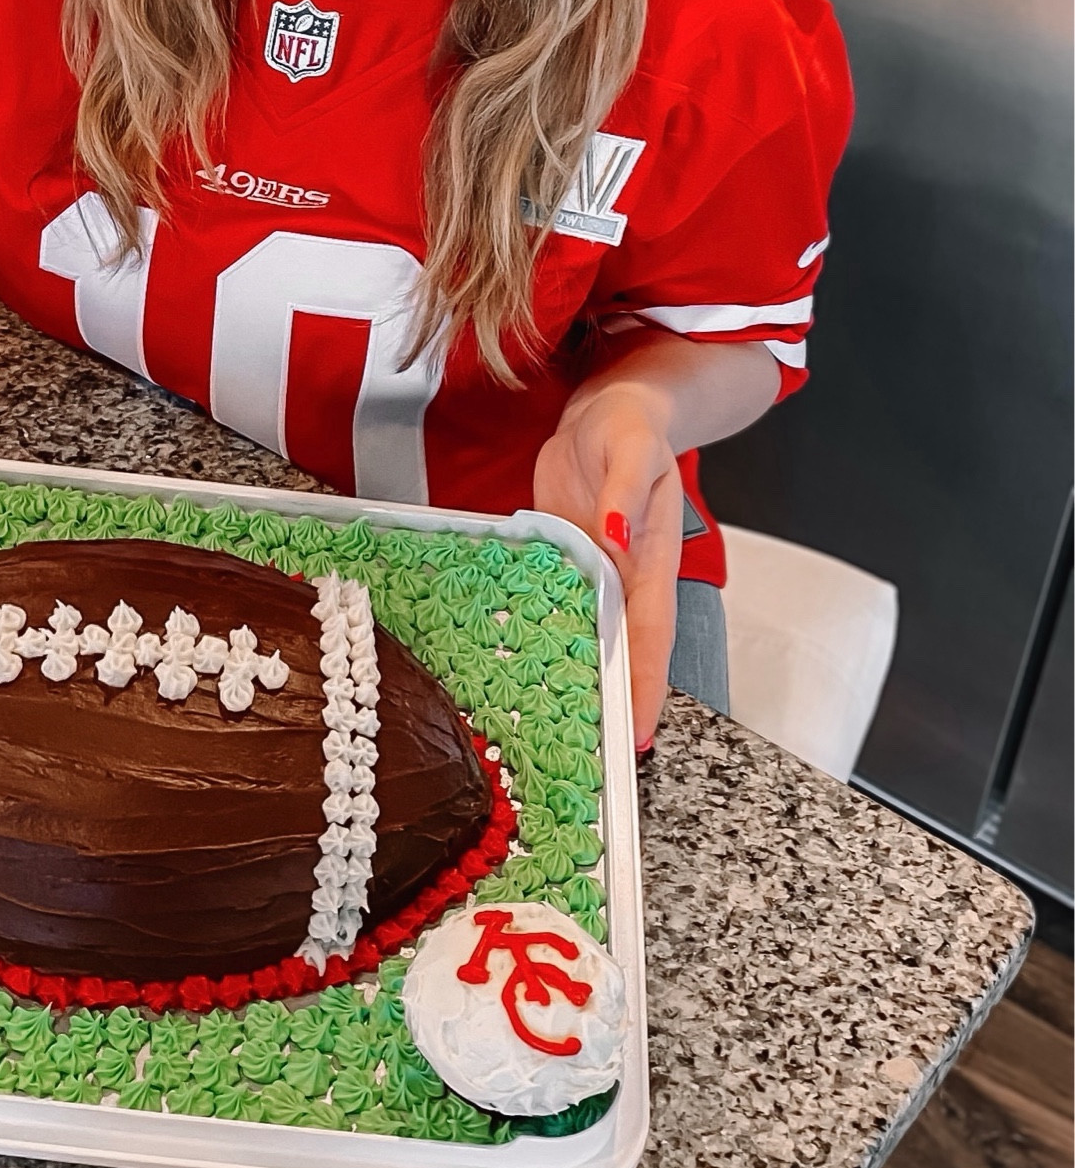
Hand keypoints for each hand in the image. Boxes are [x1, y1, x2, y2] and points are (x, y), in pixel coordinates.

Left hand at [534, 378, 682, 749]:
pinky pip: (552, 602)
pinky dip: (540, 633)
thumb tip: (614, 537)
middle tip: (588, 760)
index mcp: (649, 560)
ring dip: (572, 676)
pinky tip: (517, 662)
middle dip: (608, 702)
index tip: (635, 737)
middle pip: (618, 650)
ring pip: (585, 633)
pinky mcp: (562, 556)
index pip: (650, 636)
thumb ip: (623, 494)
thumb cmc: (632, 425)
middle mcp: (623, 575)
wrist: (609, 407)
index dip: (643, 687)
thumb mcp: (632, 450)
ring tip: (548, 730)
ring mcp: (592, 569)